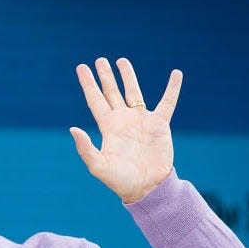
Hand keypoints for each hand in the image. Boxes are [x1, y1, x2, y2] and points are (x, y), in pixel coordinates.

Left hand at [70, 57, 182, 202]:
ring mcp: (141, 121)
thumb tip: (73, 129)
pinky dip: (172, 88)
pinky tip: (176, 74)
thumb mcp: (98, 166)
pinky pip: (167, 102)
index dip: (88, 83)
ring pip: (133, 92)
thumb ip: (85, 148)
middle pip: (112, 92)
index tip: (81, 67)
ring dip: (128, 76)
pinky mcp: (159, 124)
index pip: (95, 99)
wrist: (147, 187)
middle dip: (105, 76)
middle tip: (99, 60)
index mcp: (108, 127)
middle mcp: (123, 120)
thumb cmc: (120, 180)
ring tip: (121, 61)